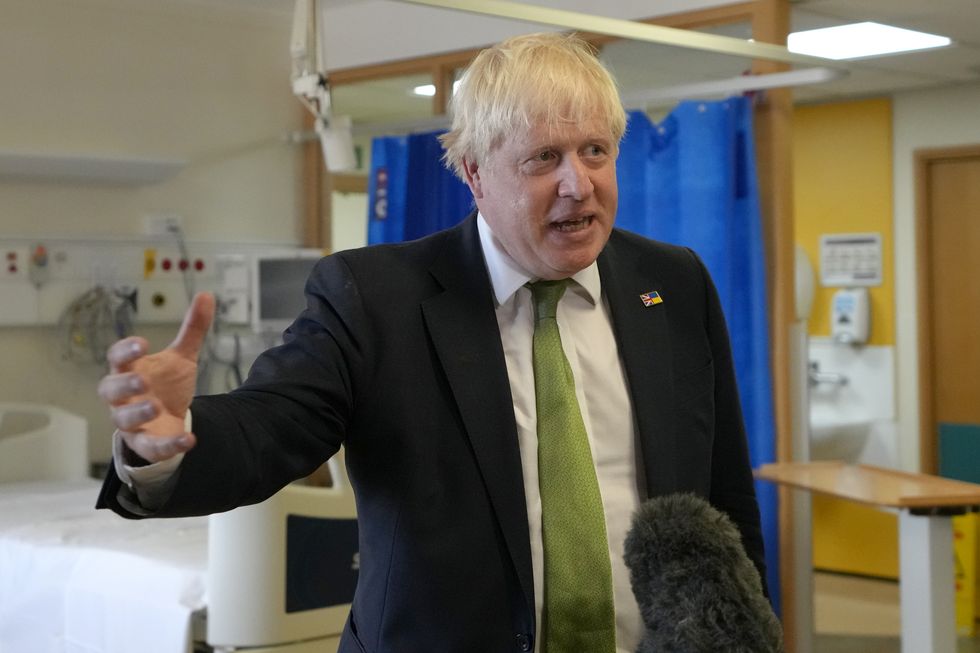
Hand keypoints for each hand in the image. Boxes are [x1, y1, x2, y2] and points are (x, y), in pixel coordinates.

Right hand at [98, 292, 214, 462]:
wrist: (170, 419)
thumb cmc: (167, 384)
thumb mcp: (182, 356)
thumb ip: (193, 329)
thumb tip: (207, 295)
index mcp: (130, 369)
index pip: (117, 358)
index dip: (125, 351)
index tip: (141, 343)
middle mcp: (123, 396)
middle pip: (110, 389)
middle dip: (124, 384)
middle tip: (142, 380)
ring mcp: (131, 421)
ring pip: (122, 420)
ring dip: (137, 413)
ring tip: (155, 405)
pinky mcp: (144, 443)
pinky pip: (150, 447)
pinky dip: (167, 444)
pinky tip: (189, 439)